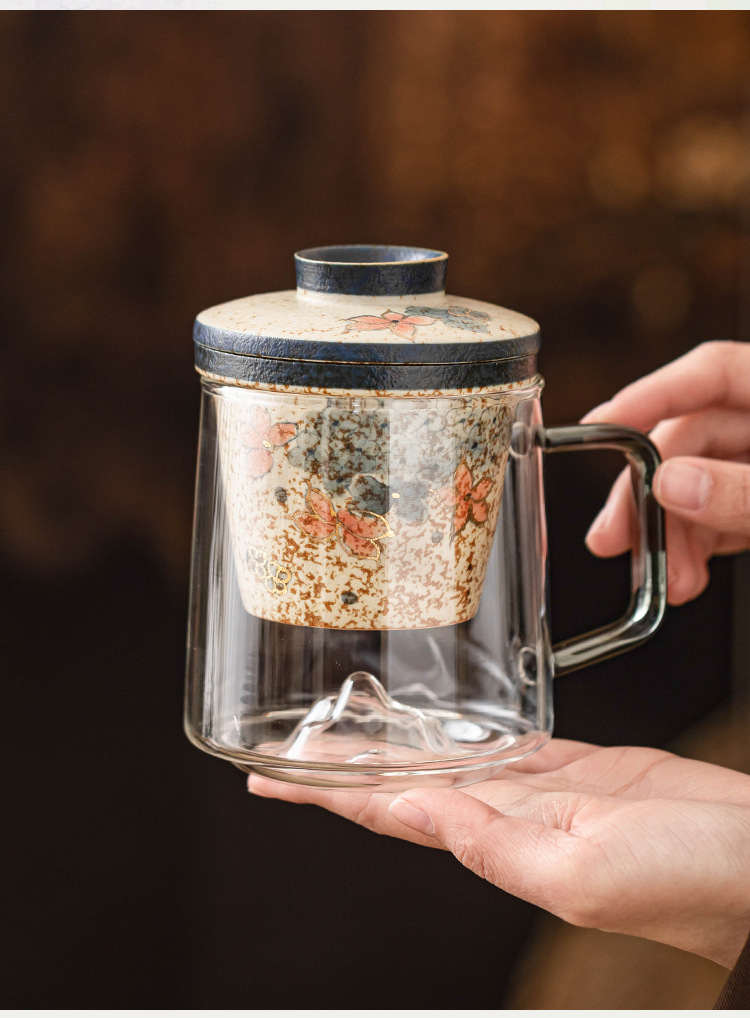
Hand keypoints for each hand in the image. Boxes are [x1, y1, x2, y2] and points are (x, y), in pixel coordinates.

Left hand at [248, 740, 749, 967]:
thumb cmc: (688, 878)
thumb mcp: (581, 874)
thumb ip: (494, 847)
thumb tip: (419, 811)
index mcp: (499, 844)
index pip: (389, 812)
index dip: (327, 795)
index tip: (270, 776)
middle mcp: (508, 818)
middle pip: (405, 784)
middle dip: (346, 766)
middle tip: (289, 741)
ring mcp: (542, 792)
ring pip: (449, 761)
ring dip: (397, 745)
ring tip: (351, 725)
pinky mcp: (579, 768)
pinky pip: (504, 744)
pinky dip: (467, 732)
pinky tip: (444, 723)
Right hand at [582, 341, 749, 604]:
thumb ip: (746, 490)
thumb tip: (672, 484)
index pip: (711, 373)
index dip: (651, 395)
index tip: (599, 426)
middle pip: (691, 440)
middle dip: (649, 494)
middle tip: (613, 536)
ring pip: (700, 486)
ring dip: (672, 534)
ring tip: (666, 579)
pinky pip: (722, 517)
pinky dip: (699, 546)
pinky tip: (686, 573)